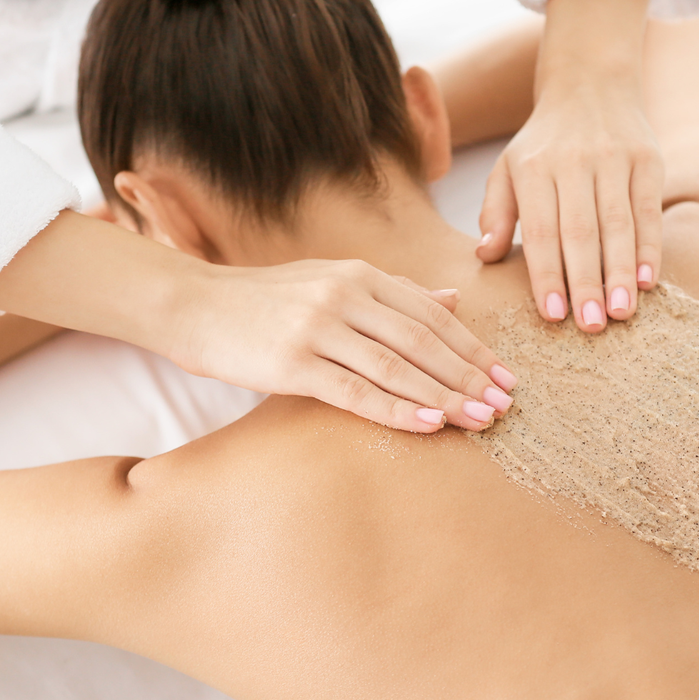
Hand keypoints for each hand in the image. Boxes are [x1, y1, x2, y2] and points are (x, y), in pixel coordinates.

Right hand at [163, 259, 515, 432]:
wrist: (194, 304)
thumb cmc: (265, 300)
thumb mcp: (333, 281)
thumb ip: (394, 293)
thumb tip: (453, 299)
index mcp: (360, 275)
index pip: (432, 315)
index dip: (473, 348)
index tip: (505, 377)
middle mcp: (345, 295)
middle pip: (423, 340)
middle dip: (469, 376)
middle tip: (503, 405)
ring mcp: (318, 327)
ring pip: (397, 366)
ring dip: (443, 396)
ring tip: (478, 420)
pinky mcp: (292, 363)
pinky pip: (355, 390)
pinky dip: (396, 408)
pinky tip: (428, 424)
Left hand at [478, 80, 663, 331]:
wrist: (590, 81)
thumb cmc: (543, 141)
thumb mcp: (507, 167)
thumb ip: (496, 211)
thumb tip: (485, 255)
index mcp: (533, 168)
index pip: (539, 231)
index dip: (547, 274)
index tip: (553, 316)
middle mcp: (574, 162)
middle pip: (580, 232)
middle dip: (585, 283)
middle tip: (591, 326)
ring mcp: (614, 158)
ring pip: (618, 224)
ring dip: (621, 272)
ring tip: (622, 313)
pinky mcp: (648, 159)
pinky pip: (649, 210)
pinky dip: (649, 247)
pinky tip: (648, 281)